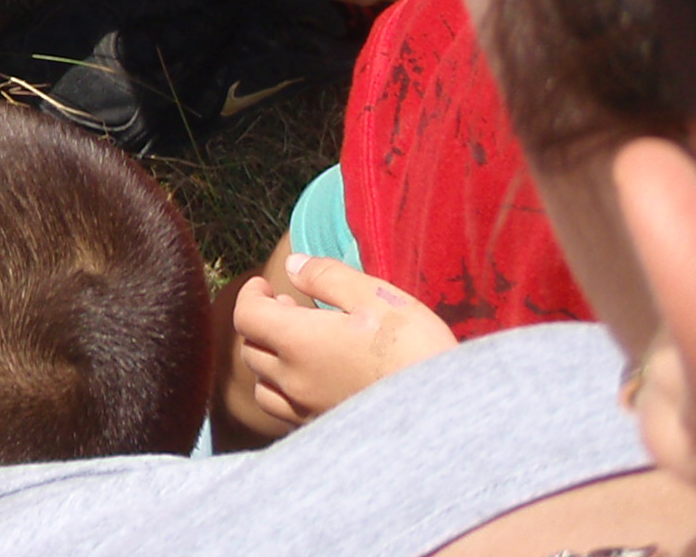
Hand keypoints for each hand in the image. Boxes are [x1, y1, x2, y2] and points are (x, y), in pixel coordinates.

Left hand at [232, 254, 456, 426]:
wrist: (449, 414)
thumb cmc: (414, 348)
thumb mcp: (376, 296)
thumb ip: (327, 276)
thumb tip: (292, 265)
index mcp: (298, 341)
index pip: (246, 316)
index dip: (250, 295)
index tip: (265, 285)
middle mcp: (294, 380)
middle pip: (251, 349)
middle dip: (262, 323)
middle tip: (290, 308)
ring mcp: (308, 410)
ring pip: (263, 386)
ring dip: (270, 361)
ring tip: (298, 345)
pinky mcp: (327, 431)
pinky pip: (286, 413)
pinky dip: (285, 392)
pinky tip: (314, 379)